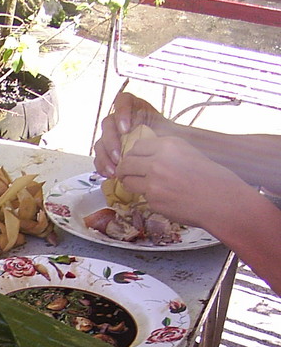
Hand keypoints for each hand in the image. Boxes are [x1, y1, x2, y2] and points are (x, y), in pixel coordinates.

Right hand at [93, 93, 165, 176]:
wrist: (167, 154)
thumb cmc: (169, 140)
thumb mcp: (173, 130)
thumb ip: (170, 126)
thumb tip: (177, 131)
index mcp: (135, 108)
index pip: (122, 101)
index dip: (121, 113)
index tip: (125, 129)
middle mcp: (120, 120)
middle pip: (108, 124)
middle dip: (111, 142)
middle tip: (119, 157)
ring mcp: (112, 136)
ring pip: (101, 142)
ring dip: (105, 157)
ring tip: (115, 170)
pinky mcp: (107, 151)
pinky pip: (99, 157)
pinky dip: (102, 166)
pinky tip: (111, 173)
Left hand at [114, 135, 248, 229]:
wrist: (222, 201)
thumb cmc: (212, 178)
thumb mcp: (189, 153)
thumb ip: (166, 152)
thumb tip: (144, 155)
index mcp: (169, 145)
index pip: (137, 146)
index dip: (133, 155)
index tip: (133, 160)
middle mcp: (158, 161)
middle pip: (126, 163)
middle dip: (124, 170)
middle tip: (126, 174)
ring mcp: (153, 182)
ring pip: (128, 182)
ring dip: (132, 184)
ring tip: (144, 186)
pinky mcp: (153, 200)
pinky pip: (143, 198)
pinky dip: (150, 199)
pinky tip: (167, 199)